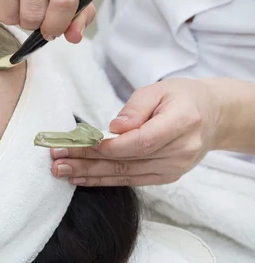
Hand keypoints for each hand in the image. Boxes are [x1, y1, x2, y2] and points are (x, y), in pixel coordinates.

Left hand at [51, 79, 222, 185]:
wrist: (212, 116)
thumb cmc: (181, 98)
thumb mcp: (158, 89)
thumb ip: (136, 108)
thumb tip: (114, 127)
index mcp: (182, 123)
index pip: (141, 141)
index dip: (109, 146)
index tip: (80, 144)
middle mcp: (180, 151)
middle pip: (128, 161)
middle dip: (88, 161)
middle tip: (57, 159)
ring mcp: (174, 169)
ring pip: (125, 175)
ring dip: (90, 174)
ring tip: (61, 171)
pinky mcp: (166, 177)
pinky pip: (131, 180)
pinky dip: (103, 180)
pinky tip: (81, 178)